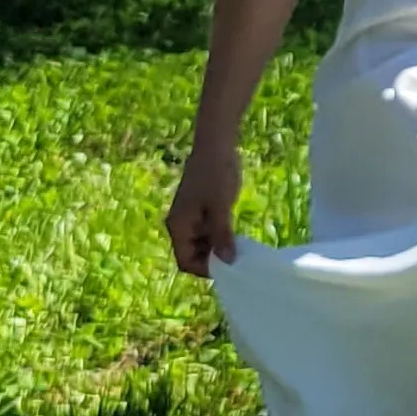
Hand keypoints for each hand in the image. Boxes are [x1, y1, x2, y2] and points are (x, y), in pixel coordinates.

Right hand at [166, 145, 242, 275]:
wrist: (216, 145)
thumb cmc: (215, 174)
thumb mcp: (220, 207)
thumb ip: (222, 235)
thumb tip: (227, 262)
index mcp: (178, 226)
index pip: (185, 261)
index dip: (204, 269)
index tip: (228, 269)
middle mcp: (181, 226)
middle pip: (193, 255)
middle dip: (212, 260)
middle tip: (236, 260)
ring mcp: (191, 219)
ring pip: (202, 245)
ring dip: (218, 249)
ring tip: (239, 249)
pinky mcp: (202, 212)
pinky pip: (209, 233)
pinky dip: (221, 237)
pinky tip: (237, 237)